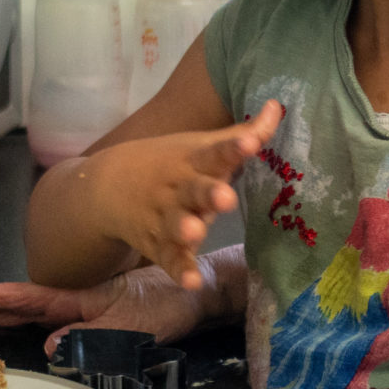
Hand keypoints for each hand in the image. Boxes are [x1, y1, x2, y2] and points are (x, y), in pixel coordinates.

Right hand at [0, 264, 206, 350]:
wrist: (196, 295)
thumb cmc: (168, 305)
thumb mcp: (132, 325)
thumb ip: (92, 336)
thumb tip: (48, 346)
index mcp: (72, 297)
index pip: (16, 299)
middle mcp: (67, 301)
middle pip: (6, 305)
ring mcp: (74, 308)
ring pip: (17, 311)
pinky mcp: (85, 317)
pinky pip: (37, 320)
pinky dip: (10, 322)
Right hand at [84, 100, 281, 287]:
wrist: (108, 187)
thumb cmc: (171, 163)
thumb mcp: (202, 146)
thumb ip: (244, 133)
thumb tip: (280, 105)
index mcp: (193, 162)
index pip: (215, 152)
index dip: (233, 148)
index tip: (250, 142)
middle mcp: (180, 189)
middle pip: (195, 191)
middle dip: (209, 194)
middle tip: (225, 197)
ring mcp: (166, 218)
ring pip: (177, 226)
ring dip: (186, 230)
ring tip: (196, 233)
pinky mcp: (159, 246)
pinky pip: (170, 259)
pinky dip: (179, 270)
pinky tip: (191, 282)